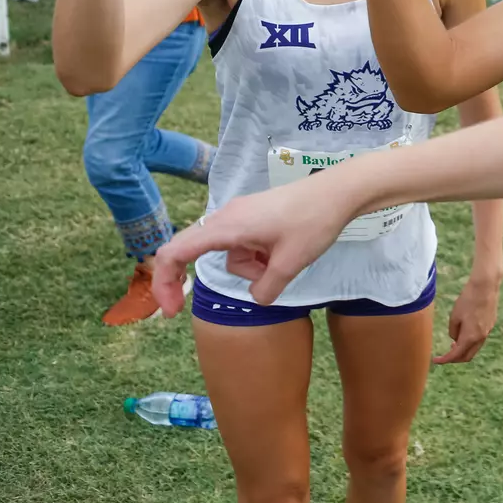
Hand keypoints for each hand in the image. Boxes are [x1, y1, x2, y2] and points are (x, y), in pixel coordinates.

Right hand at [152, 172, 362, 314]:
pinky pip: (244, 245)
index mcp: (226, 226)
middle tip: (181, 309)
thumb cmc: (313, 222)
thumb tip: (257, 298)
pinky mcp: (254, 216)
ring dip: (250, 268)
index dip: (163, 283)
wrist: (339, 191)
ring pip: (230, 255)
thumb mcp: (290, 264)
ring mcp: (239, 215)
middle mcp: (225, 218)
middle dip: (190, 278)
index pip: (174, 252)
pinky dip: (258, 257)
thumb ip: (266, 288)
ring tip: (282, 260)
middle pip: (193, 252)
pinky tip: (283, 252)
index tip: (170, 311)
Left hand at [434, 272, 500, 364]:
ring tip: (454, 343)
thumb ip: (453, 332)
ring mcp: (488, 331)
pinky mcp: (491, 324)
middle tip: (445, 354)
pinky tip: (465, 332)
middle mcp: (481, 338)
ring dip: (464, 349)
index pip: (455, 355)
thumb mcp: (454, 317)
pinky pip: (480, 339)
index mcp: (470, 337)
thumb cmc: (467, 300)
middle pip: (467, 356)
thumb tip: (455, 338)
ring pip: (475, 348)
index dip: (444, 360)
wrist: (485, 286)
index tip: (435, 360)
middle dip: (455, 358)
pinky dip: (471, 341)